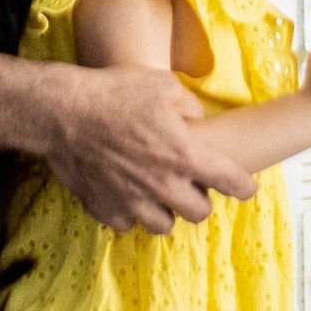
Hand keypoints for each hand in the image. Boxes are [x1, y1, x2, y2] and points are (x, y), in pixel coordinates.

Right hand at [42, 64, 259, 233]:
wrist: (64, 113)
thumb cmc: (114, 93)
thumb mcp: (162, 85)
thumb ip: (188, 106)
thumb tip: (195, 119)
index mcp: (185, 156)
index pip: (230, 181)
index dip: (244, 187)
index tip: (247, 188)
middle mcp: (164, 186)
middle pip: (199, 213)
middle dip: (201, 200)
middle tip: (191, 184)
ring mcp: (133, 202)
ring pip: (164, 225)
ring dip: (167, 211)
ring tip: (159, 193)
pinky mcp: (105, 208)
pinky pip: (127, 223)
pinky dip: (130, 213)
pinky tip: (126, 194)